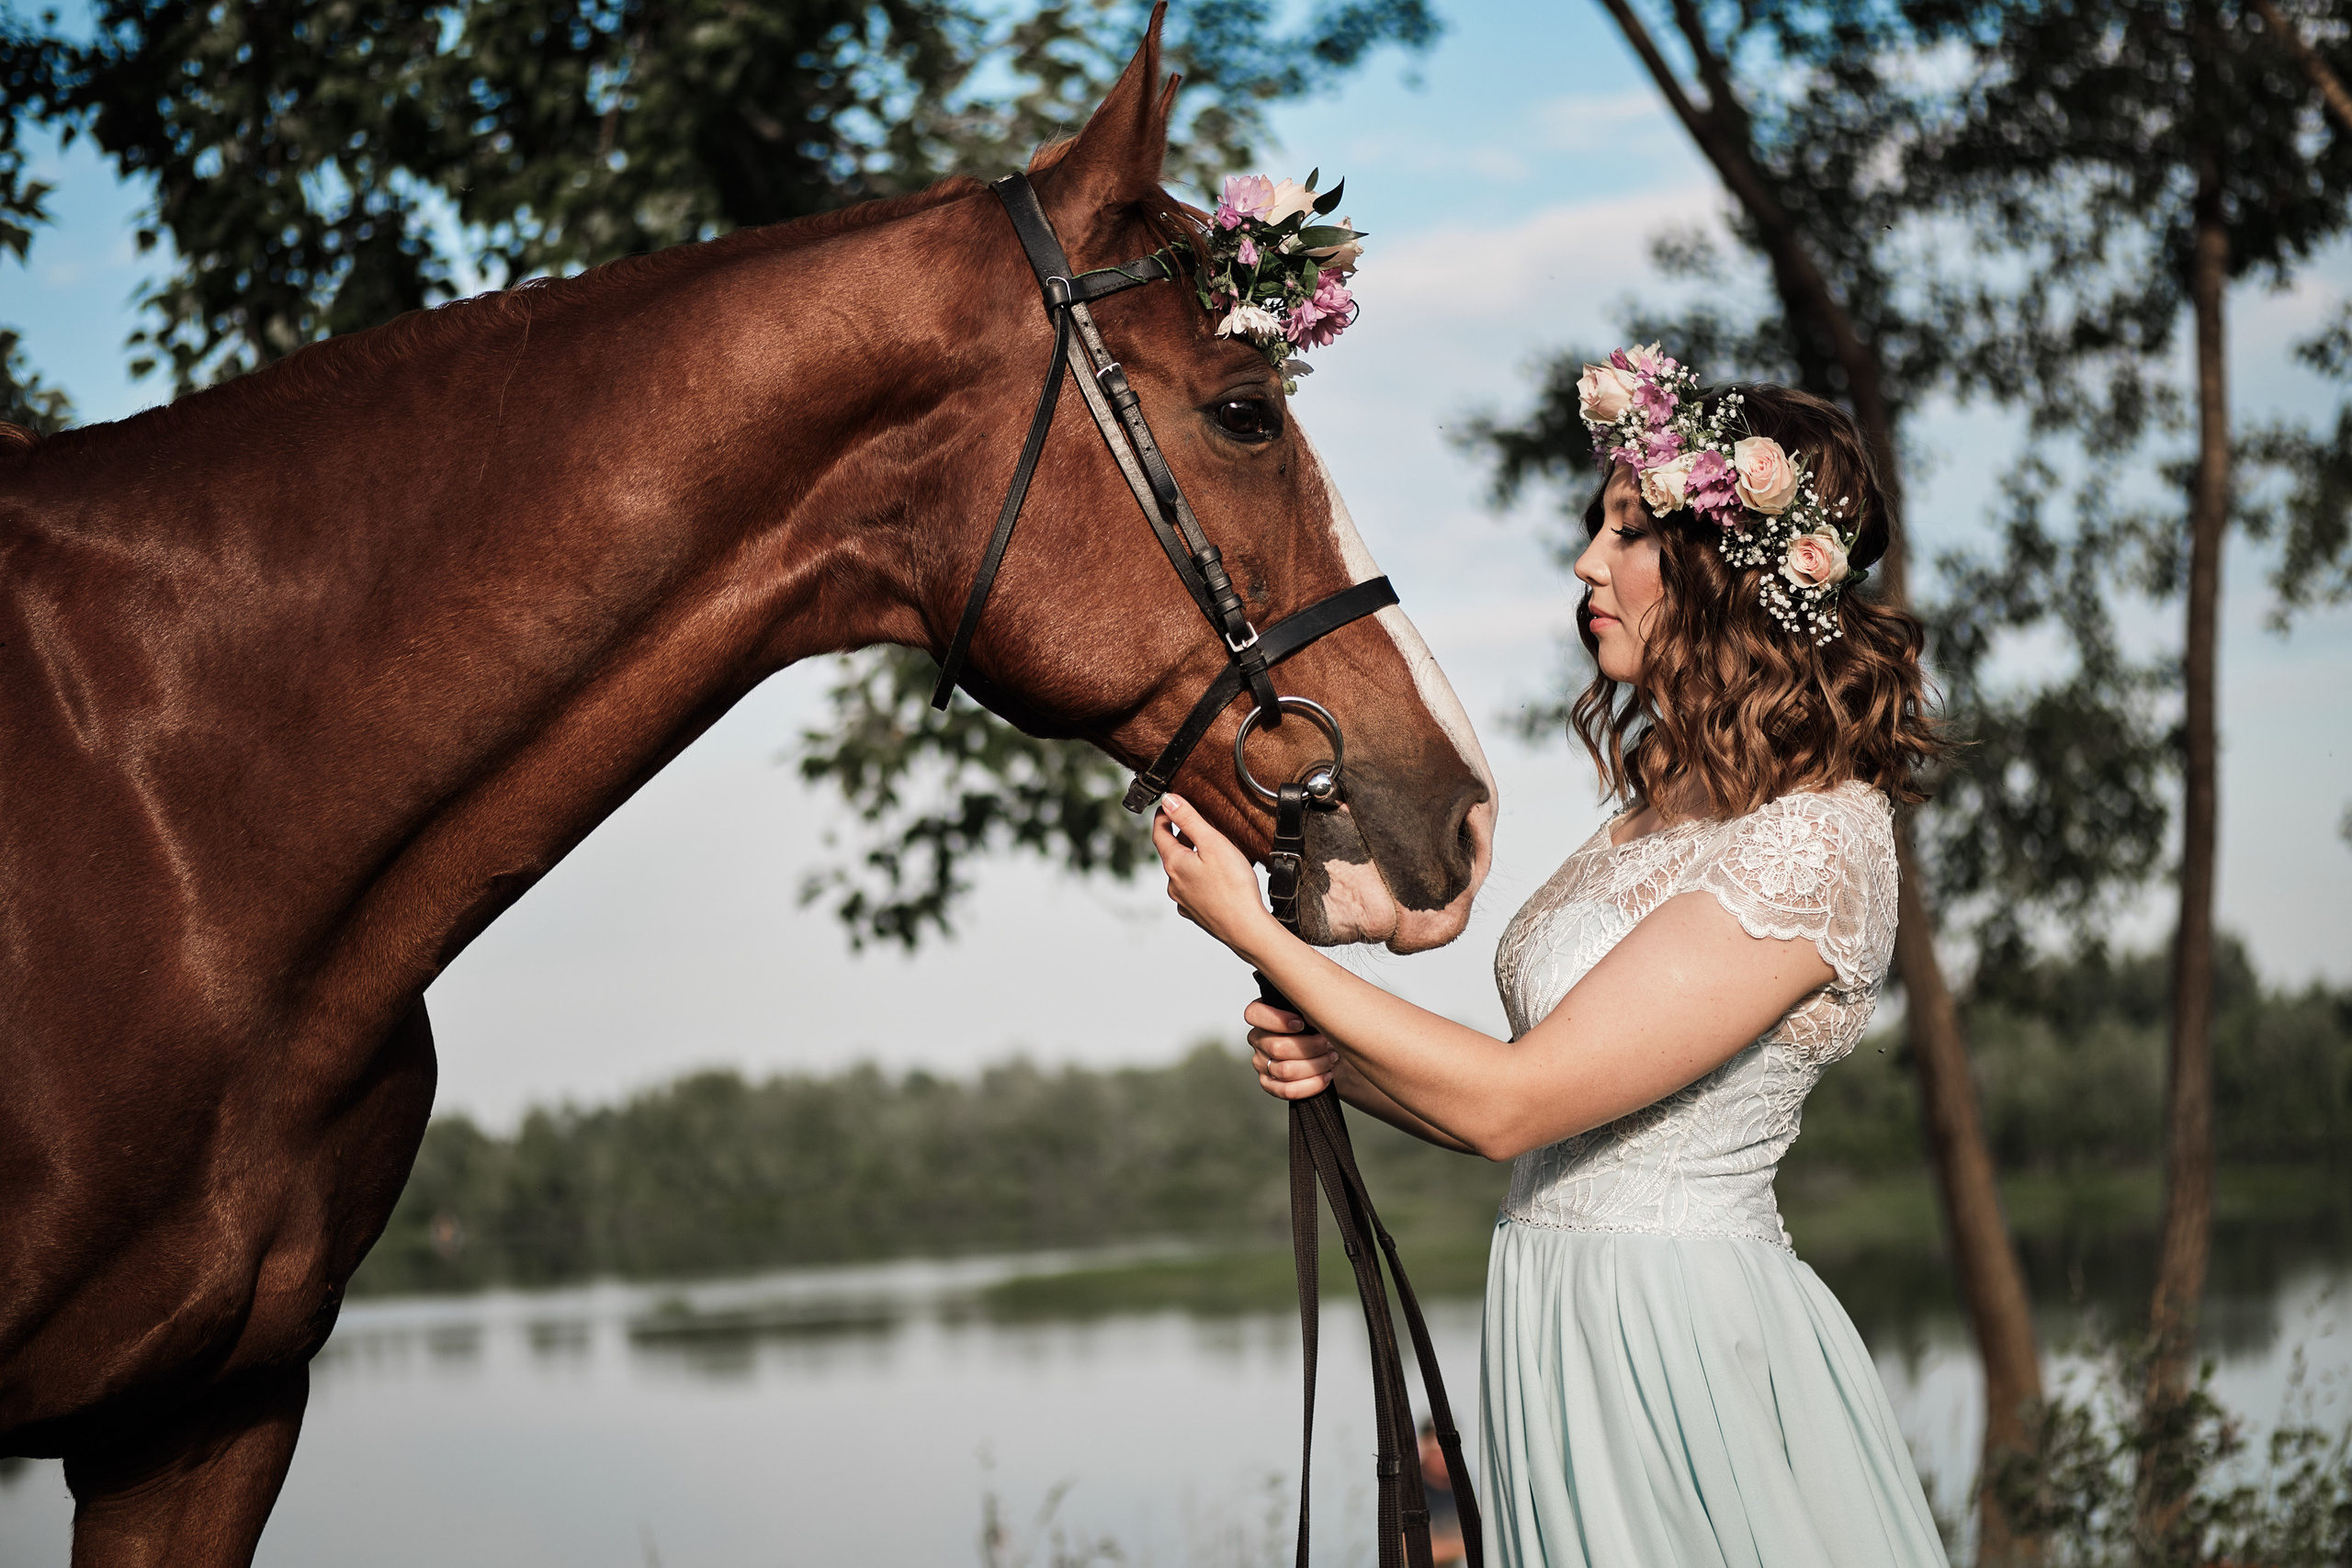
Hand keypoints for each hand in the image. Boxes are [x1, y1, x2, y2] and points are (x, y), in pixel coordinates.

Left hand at [1152, 793, 1283, 957]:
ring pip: (1182, 873)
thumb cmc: (1233, 887)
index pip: (1159, 834)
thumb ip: (1189, 819)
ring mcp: (1185, 901)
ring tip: (1207, 849)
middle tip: (1192, 823)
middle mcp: (1174, 884)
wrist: (1246, 928)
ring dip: (1190, 858)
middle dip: (1179, 836)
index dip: (1162, 817)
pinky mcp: (1197, 913)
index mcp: (1174, 864)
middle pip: (1171, 853)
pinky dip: (1199, 878)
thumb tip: (1168, 801)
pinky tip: (1214, 877)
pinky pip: (1193, 890)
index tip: (1168, 806)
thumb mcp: (1212, 842)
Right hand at [1244, 998, 1337, 1100]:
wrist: (1330, 1050)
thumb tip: (1311, 1017)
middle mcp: (1257, 1039)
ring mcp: (1261, 1063)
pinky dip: (1311, 1084)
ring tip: (1331, 1058)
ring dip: (1315, 1065)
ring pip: (1285, 1070)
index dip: (1277, 1020)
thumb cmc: (1321, 1026)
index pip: (1254, 1014)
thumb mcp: (1316, 1010)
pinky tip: (1326, 1075)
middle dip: (1310, 1047)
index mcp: (1262, 1015)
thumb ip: (1309, 1008)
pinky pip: (1287, 1090)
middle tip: (1328, 1043)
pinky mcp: (1269, 1084)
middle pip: (1277, 1047)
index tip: (1302, 1024)